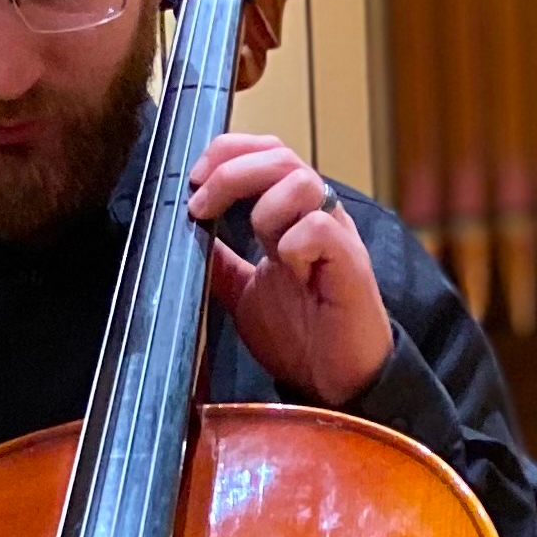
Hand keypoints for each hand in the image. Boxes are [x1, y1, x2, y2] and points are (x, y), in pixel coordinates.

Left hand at [186, 132, 393, 408]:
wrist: (333, 383)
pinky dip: (294, 243)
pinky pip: (321, 228)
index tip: (194, 181)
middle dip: (231, 173)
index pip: (266, 153)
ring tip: (258, 246)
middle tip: (201, 205)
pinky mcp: (351, 265)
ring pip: (302, 182)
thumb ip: (220, 262)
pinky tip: (290, 272)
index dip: (227, 153)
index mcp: (292, 216)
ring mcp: (335, 238)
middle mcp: (317, 216)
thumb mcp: (243, 292)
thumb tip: (185, 236)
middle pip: (279, 156)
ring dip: (265, 208)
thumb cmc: (299, 335)